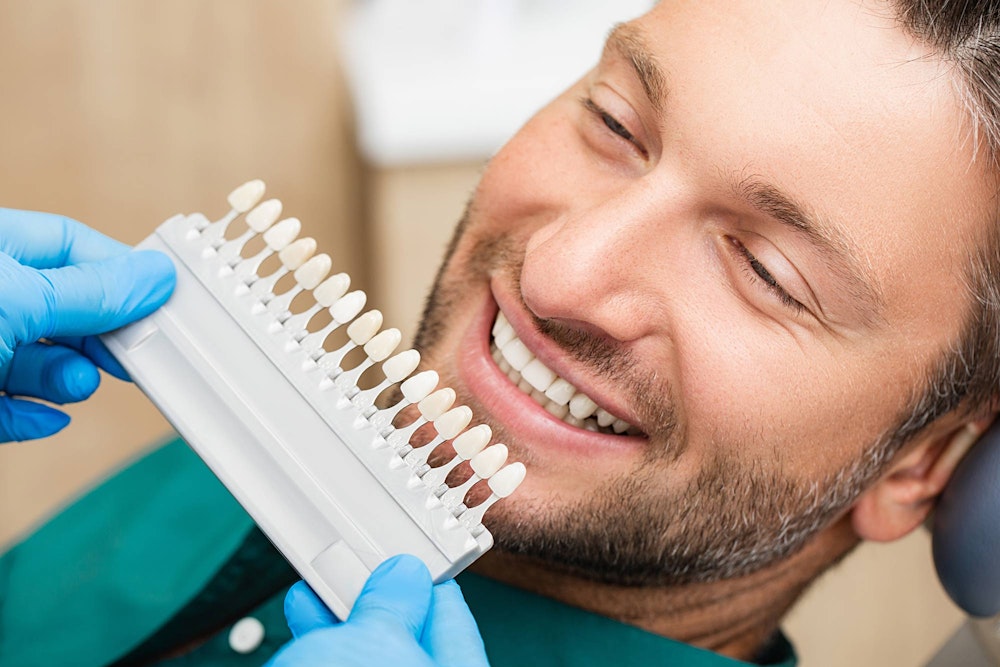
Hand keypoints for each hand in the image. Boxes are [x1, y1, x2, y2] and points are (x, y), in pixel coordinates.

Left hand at [0, 208, 174, 440]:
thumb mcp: (17, 299)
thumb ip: (88, 291)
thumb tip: (155, 277)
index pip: (66, 244)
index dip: (117, 269)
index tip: (160, 296)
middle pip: (59, 307)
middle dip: (96, 335)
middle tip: (134, 351)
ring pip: (33, 361)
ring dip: (65, 379)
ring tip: (77, 386)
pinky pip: (4, 407)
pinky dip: (30, 416)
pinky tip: (48, 418)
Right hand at [266, 555, 490, 666]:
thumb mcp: (374, 645)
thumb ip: (391, 608)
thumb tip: (404, 578)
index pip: (450, 622)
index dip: (423, 583)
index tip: (397, 557)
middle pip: (409, 645)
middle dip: (375, 605)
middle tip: (353, 571)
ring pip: (370, 664)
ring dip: (339, 629)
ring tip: (312, 596)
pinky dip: (323, 654)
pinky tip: (304, 629)